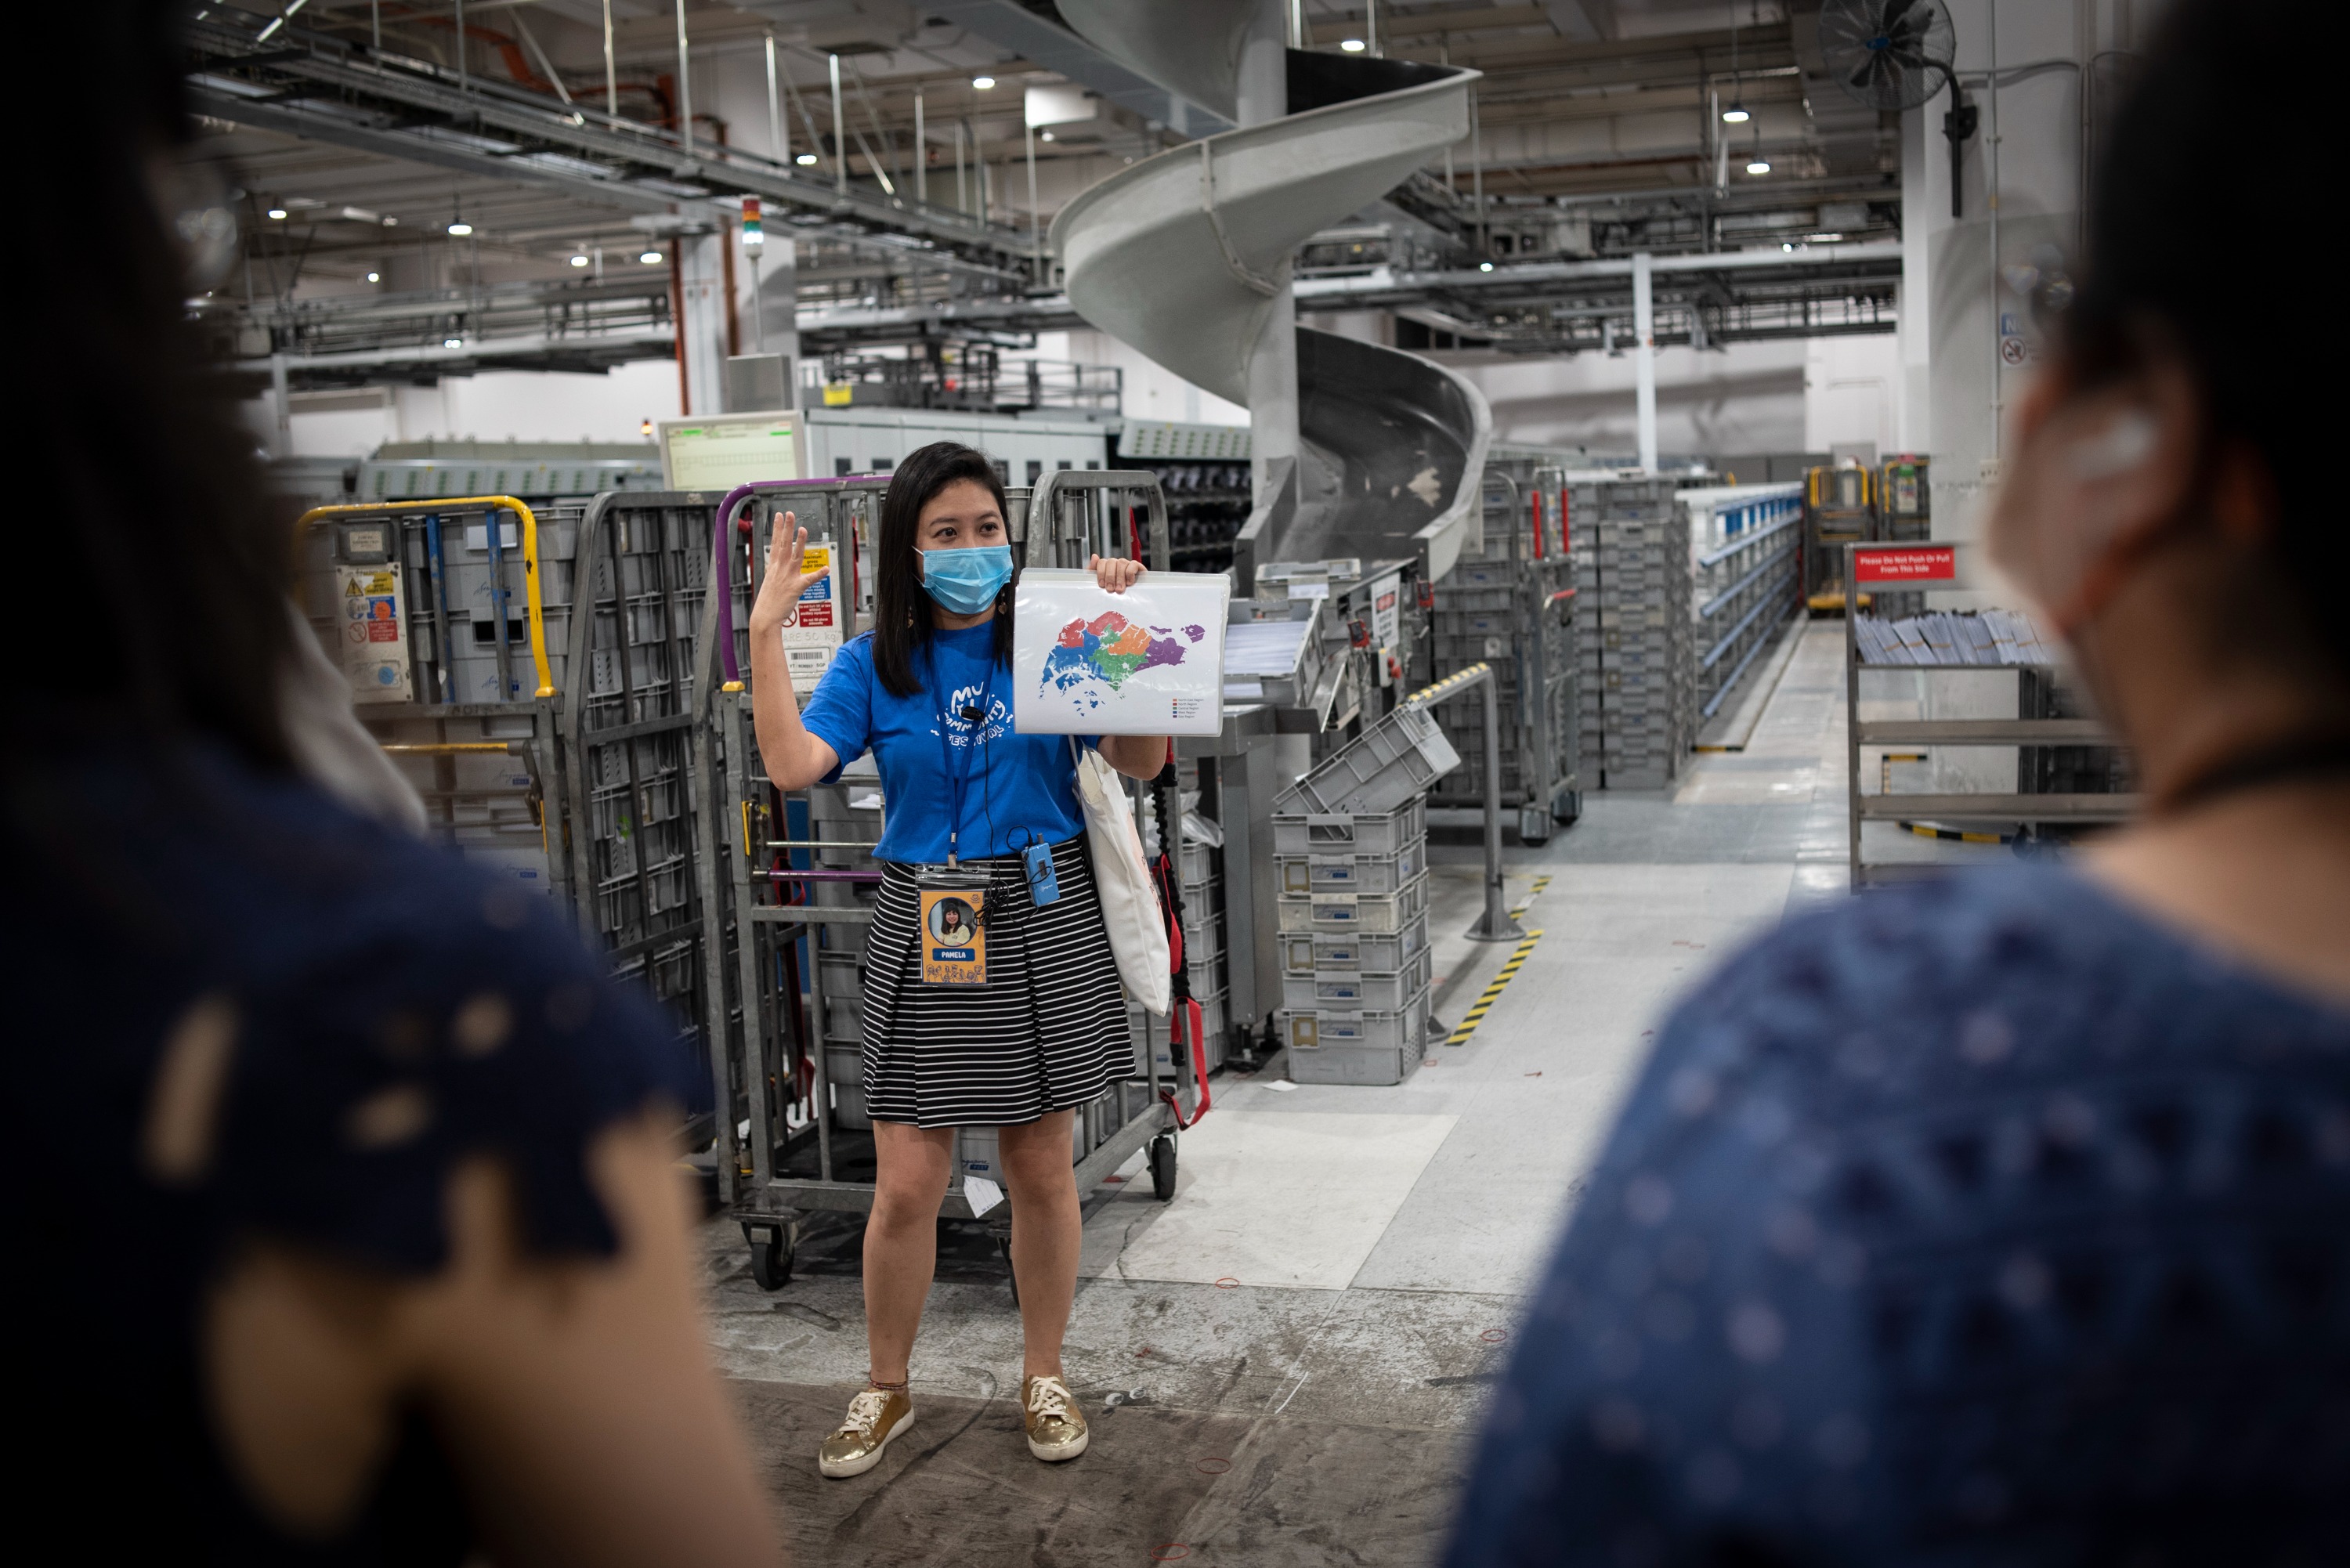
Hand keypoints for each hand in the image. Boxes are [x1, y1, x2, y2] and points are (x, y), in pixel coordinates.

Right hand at [749, 516, 828, 632]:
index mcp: (773, 567)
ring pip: (795, 556)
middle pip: (783, 544)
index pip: (775, 544)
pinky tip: (826, 569)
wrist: (764, 617)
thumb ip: (776, 571)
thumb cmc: (768, 602)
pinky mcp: (795, 588)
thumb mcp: (770, 582)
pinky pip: (809, 580)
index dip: (778, 529)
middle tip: (789, 513)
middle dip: (787, 528)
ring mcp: (787, 577)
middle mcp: (779, 569)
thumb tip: (778, 565)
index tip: (779, 516)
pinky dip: (818, 575)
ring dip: (799, 543)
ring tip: (803, 529)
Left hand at [1090, 552, 1144, 594]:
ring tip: (1119, 589)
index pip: (1101, 562)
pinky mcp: (1138, 567)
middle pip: (1111, 562)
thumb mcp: (1101, 584)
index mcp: (1107, 567)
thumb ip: (1093, 570)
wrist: (1133, 601)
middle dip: (1110, 577)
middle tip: (1110, 589)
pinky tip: (1129, 583)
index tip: (1102, 585)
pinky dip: (1130, 573)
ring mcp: (1127, 564)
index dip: (1101, 573)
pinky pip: (1133, 564)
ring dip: (1119, 577)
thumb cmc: (1114, 592)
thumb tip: (1094, 556)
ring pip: (1121, 562)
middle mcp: (1117, 564)